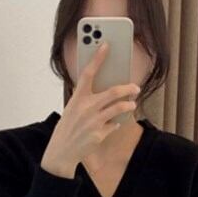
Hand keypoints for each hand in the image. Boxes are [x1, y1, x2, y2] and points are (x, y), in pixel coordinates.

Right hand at [41, 41, 140, 176]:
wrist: (62, 151)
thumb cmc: (68, 127)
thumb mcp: (72, 109)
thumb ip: (86, 99)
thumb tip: (105, 90)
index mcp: (77, 98)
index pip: (88, 73)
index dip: (97, 58)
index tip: (106, 45)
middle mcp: (85, 108)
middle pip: (113, 92)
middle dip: (128, 88)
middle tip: (135, 87)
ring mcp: (93, 121)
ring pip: (118, 108)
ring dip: (129, 104)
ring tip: (132, 103)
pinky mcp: (99, 134)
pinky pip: (114, 125)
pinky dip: (115, 123)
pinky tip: (112, 124)